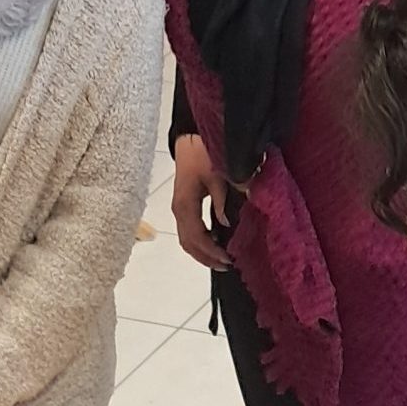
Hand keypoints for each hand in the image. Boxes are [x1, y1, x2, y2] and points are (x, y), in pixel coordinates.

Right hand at [170, 133, 231, 270]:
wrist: (189, 140)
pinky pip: (188, 232)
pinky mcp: (183, 207)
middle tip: (226, 265)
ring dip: (201, 252)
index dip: (211, 250)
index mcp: (185, 205)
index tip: (228, 258)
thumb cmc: (203, 153)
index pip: (197, 236)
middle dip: (206, 257)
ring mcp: (179, 210)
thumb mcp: (217, 174)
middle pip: (188, 244)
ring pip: (186, 240)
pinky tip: (213, 242)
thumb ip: (222, 199)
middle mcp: (179, 211)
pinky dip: (199, 242)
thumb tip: (226, 223)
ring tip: (219, 259)